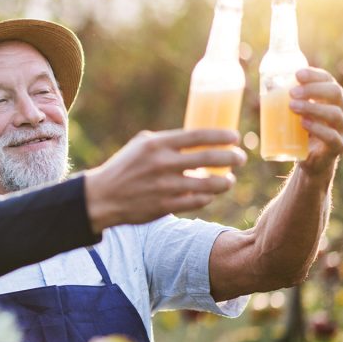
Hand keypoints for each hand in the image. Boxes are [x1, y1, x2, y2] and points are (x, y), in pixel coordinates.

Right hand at [83, 129, 244, 232]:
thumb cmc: (125, 167)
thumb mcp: (141, 145)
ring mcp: (164, 186)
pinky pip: (197, 201)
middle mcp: (162, 164)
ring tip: (229, 180)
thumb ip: (167, 141)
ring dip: (224, 182)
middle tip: (240, 158)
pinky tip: (211, 194)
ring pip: (208, 184)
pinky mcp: (165, 206)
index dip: (221, 136)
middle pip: (208, 158)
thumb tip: (198, 139)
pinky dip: (208, 197)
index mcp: (156, 144)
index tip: (235, 137)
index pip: (197, 135)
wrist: (102, 196)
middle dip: (231, 158)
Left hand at [290, 67, 342, 176]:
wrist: (309, 160)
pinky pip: (332, 136)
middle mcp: (340, 110)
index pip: (328, 80)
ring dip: (312, 108)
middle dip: (313, 89)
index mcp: (330, 98)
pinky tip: (304, 123)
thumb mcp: (293, 113)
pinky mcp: (338, 146)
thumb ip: (285, 99)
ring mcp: (342, 128)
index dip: (315, 75)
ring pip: (334, 114)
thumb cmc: (299, 131)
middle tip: (292, 92)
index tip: (297, 74)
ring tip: (292, 106)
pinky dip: (318, 128)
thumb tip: (266, 83)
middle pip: (335, 93)